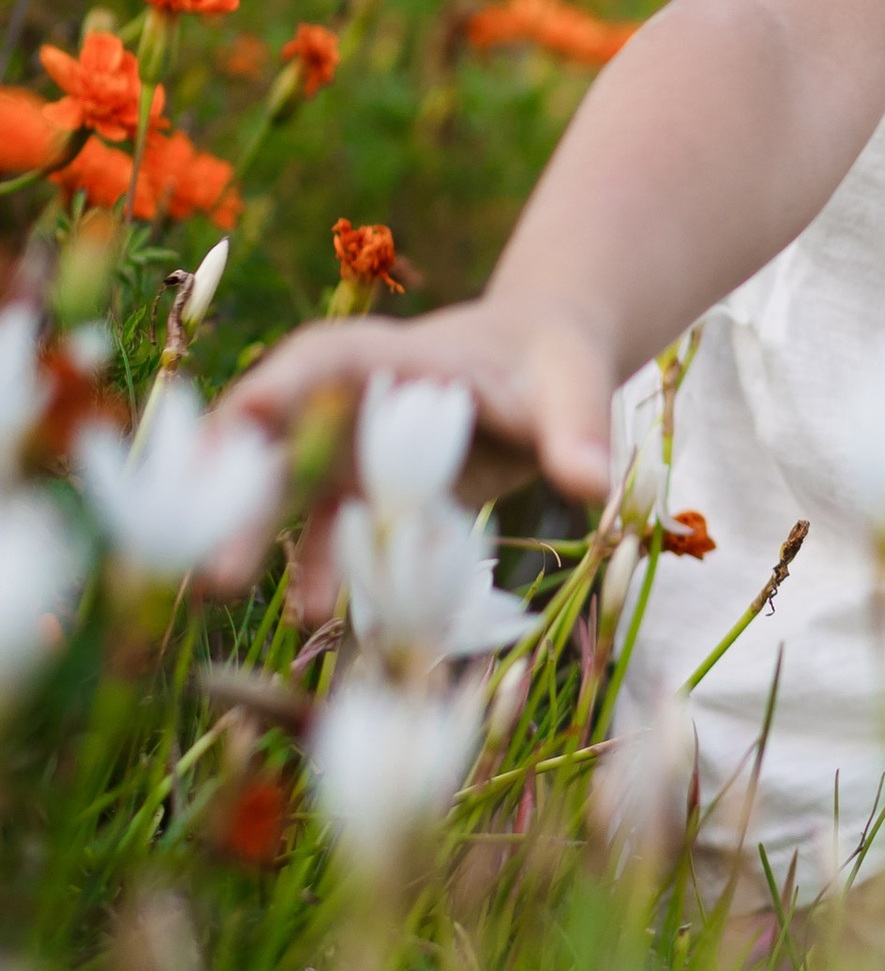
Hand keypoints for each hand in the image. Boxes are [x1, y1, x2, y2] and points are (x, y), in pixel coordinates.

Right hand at [204, 294, 620, 595]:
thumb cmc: (551, 361)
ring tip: (215, 589)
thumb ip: (577, 427)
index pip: (323, 362)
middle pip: (283, 432)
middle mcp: (354, 399)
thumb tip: (593, 480)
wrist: (538, 364)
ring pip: (287, 486)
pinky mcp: (364, 492)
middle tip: (205, 549)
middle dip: (236, 481)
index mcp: (397, 356)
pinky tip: (313, 615)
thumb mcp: (574, 383)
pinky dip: (315, 568)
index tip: (239, 422)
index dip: (279, 389)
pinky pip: (327, 533)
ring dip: (249, 531)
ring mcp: (351, 448)